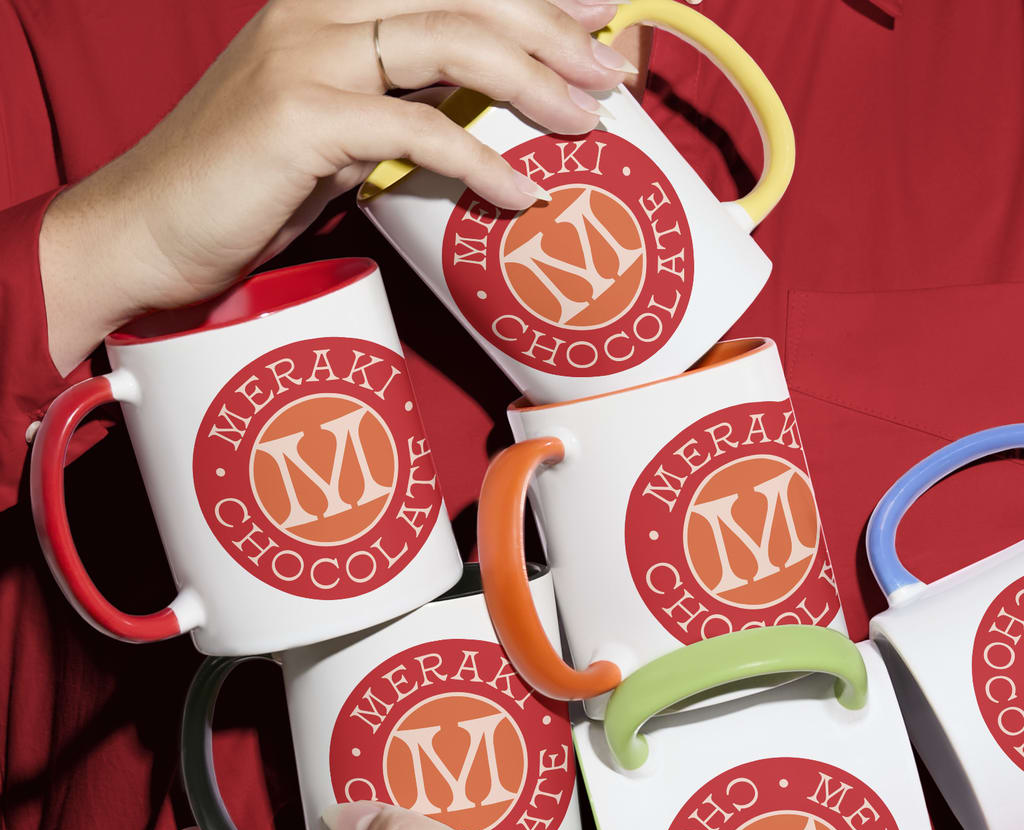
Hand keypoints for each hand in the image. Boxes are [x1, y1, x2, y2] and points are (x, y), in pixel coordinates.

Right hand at [40, 0, 635, 373]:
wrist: (152, 229)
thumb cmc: (248, 188)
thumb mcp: (337, 133)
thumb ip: (400, 108)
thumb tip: (481, 119)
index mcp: (330, 3)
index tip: (599, 17)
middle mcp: (319, 7)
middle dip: (552, 30)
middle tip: (611, 73)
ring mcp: (307, 54)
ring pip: (450, 41)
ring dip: (533, 82)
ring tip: (588, 122)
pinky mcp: (300, 115)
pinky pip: (416, 128)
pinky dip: (478, 160)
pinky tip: (522, 193)